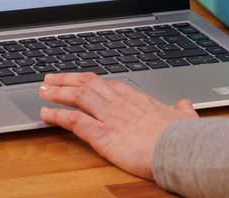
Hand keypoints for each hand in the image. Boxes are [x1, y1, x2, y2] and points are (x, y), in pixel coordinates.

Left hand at [38, 72, 197, 178]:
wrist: (182, 149)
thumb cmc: (185, 137)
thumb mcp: (186, 119)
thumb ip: (182, 111)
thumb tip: (185, 104)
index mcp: (139, 99)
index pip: (110, 85)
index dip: (93, 82)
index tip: (83, 80)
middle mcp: (121, 103)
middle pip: (88, 84)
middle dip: (67, 80)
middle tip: (51, 79)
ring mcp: (110, 117)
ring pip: (77, 97)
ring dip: (58, 92)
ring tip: (42, 91)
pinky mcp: (102, 134)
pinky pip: (74, 120)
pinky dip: (57, 115)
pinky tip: (45, 114)